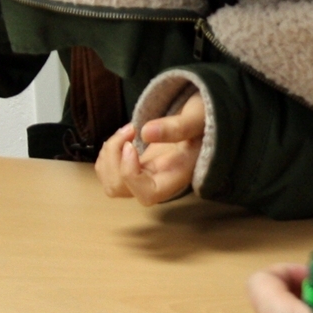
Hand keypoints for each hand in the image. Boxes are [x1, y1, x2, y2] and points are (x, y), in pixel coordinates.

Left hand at [94, 89, 204, 205]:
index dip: (130, 174)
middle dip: (114, 156)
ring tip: (128, 130)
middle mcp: (157, 182)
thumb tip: (145, 133)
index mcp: (175, 176)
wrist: (202, 119)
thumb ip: (178, 127)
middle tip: (130, 129)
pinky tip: (124, 136)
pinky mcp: (132, 169)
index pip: (147, 194)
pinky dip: (107, 152)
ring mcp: (142, 178)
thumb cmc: (204, 120)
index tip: (131, 146)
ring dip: (109, 153)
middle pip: (120, 188)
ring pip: (109, 182)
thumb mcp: (197, 117)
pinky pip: (107, 172)